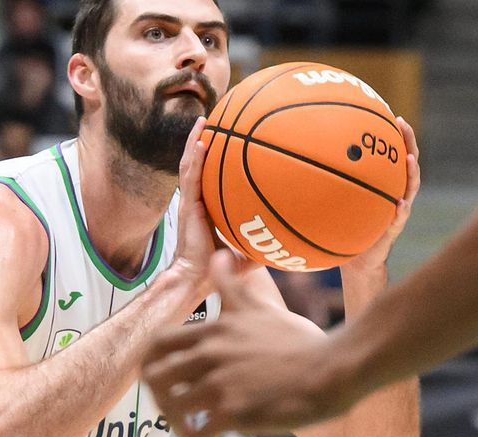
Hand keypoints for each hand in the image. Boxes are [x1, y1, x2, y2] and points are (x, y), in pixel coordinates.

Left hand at [144, 252, 356, 436]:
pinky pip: (198, 432)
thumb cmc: (303, 341)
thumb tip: (220, 254)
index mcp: (214, 330)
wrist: (334, 369)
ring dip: (178, 427)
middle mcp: (210, 354)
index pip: (157, 344)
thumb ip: (232, 286)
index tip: (163, 382)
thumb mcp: (262, 307)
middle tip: (175, 413)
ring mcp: (220, 383)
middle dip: (158, 400)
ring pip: (172, 409)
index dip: (152, 366)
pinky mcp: (234, 412)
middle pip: (155, 378)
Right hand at [168, 118, 255, 298]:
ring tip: (203, 121)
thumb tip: (289, 241)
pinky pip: (190, 176)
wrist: (198, 276)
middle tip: (214, 120)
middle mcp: (197, 199)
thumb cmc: (219, 266)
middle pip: (198, 163)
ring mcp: (190, 201)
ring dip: (195, 141)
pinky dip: (194, 157)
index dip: (214, 156)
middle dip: (204, 140)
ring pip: (190, 164)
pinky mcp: (187, 206)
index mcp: (207, 205)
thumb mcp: (247, 250)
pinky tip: (200, 141)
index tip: (225, 139)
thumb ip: (264, 242)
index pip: (210, 175)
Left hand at [339, 116, 421, 287]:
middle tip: (403, 124)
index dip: (396, 135)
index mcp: (385, 184)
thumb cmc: (347, 228)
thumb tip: (302, 161)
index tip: (392, 115)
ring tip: (410, 158)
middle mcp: (396, 193)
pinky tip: (400, 203)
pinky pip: (400, 219)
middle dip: (408, 142)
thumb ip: (330, 184)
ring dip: (412, 172)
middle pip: (408, 164)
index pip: (394, 154)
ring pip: (411, 188)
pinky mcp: (394, 230)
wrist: (358, 260)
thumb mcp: (338, 202)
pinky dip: (402, 210)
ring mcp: (399, 211)